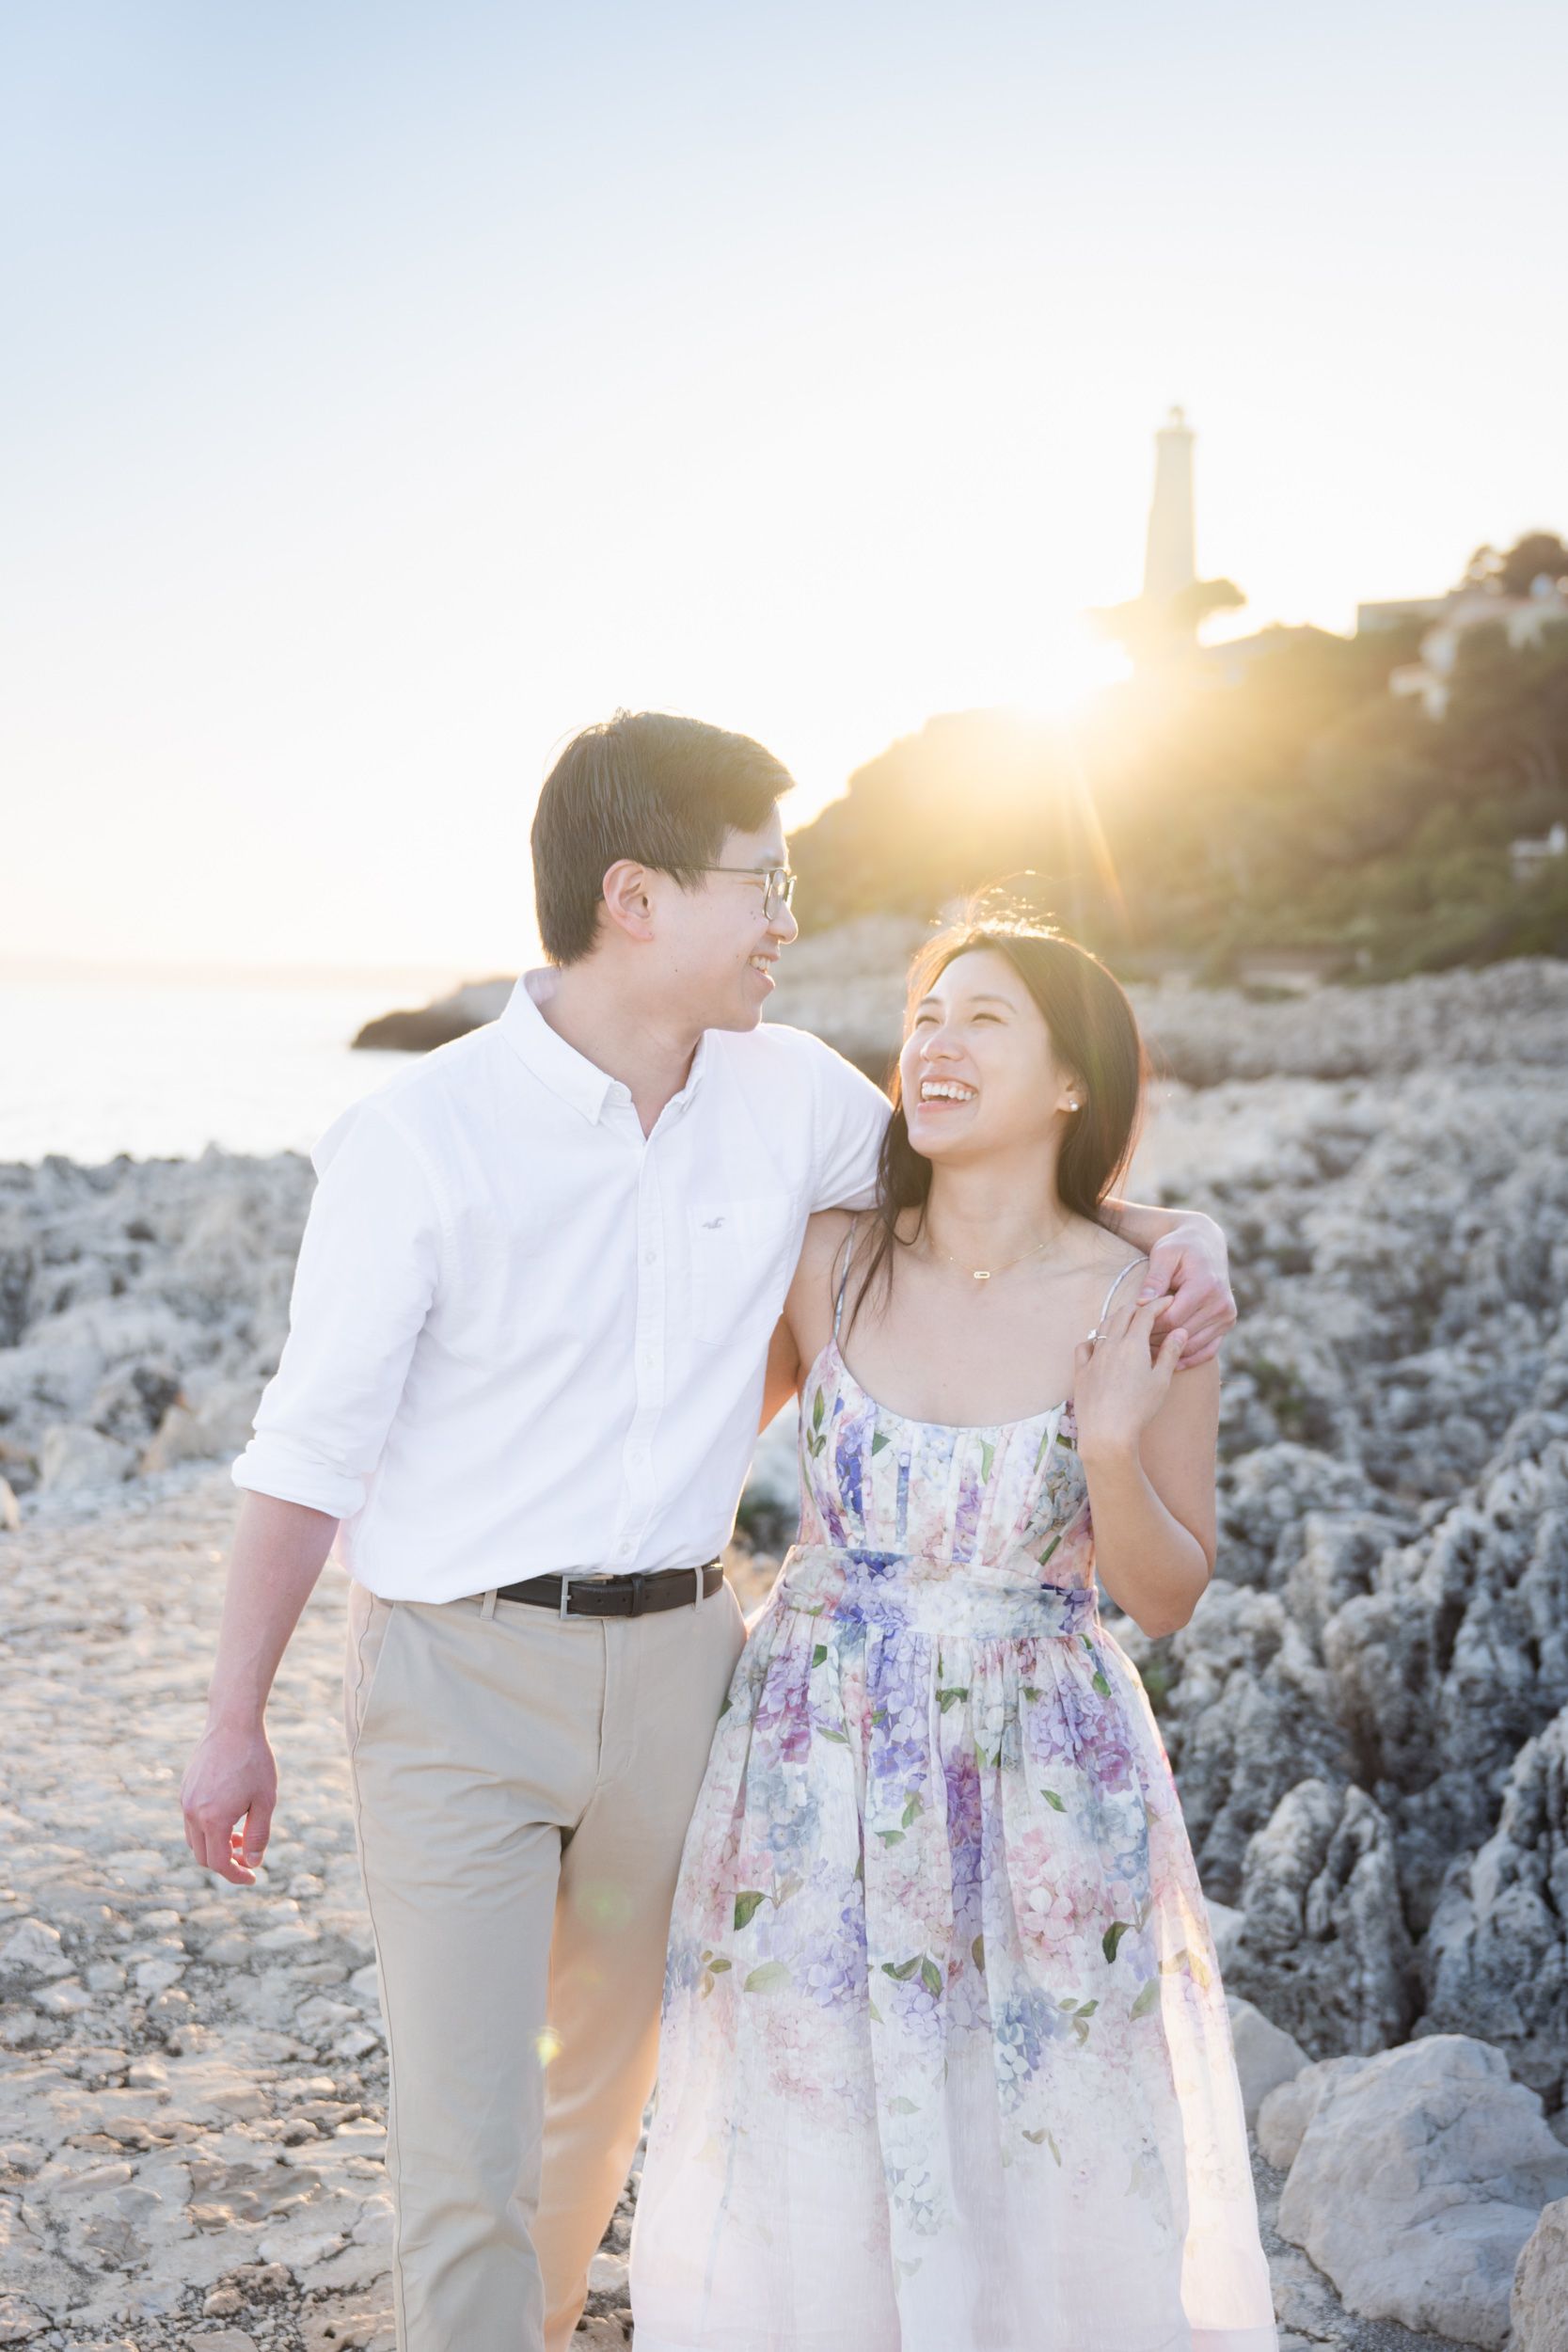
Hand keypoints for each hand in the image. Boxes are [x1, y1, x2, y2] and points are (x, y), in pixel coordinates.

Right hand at [180, 1720, 276, 1885]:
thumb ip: (258, 1836)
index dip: (235, 1875)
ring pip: (194, 1839)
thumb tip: (252, 1863)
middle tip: (247, 1856)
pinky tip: (229, 1815)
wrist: (233, 1724)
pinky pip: (191, 1820)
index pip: (218, 1863)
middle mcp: (192, 1813)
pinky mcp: (185, 1789)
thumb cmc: (254, 1761)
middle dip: (225, 1863)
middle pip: (203, 1856)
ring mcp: (185, 1800)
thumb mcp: (265, 1800)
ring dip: (215, 1845)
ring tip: (240, 1835)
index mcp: (212, 1819)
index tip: (252, 1878)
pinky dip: (207, 1828)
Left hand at [1074, 1289, 1187, 1460]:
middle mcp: (1110, 1345)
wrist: (1107, 1433)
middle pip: (1122, 1314)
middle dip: (1138, 1306)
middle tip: (1149, 1308)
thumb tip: (1180, 1331)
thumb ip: (1170, 1353)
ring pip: (1103, 1327)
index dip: (1158, 1303)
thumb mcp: (1161, 1381)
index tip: (1168, 1301)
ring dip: (1116, 1319)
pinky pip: (1084, 1346)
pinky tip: (1100, 1345)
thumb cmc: (1139, 1409)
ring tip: (1127, 1322)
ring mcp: (1093, 1357)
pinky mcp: (1081, 1372)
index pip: (1146, 1313)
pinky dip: (1093, 1339)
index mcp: (1132, 1344)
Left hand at [1140, 1216, 1233, 1365]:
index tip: (1132, 1329)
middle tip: (1134, 1345)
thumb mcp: (1164, 1254)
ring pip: (1194, 1345)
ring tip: (1147, 1353)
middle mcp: (1221, 1304)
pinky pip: (1208, 1349)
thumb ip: (1154, 1279)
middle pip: (1182, 1333)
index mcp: (1206, 1286)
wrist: (1205, 1244)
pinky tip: (1170, 1361)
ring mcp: (1227, 1316)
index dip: (1150, 1326)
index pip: (1173, 1318)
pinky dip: (1190, 1357)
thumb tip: (1141, 1303)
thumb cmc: (1180, 1247)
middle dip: (1157, 1340)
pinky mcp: (1227, 1323)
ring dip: (1170, 1351)